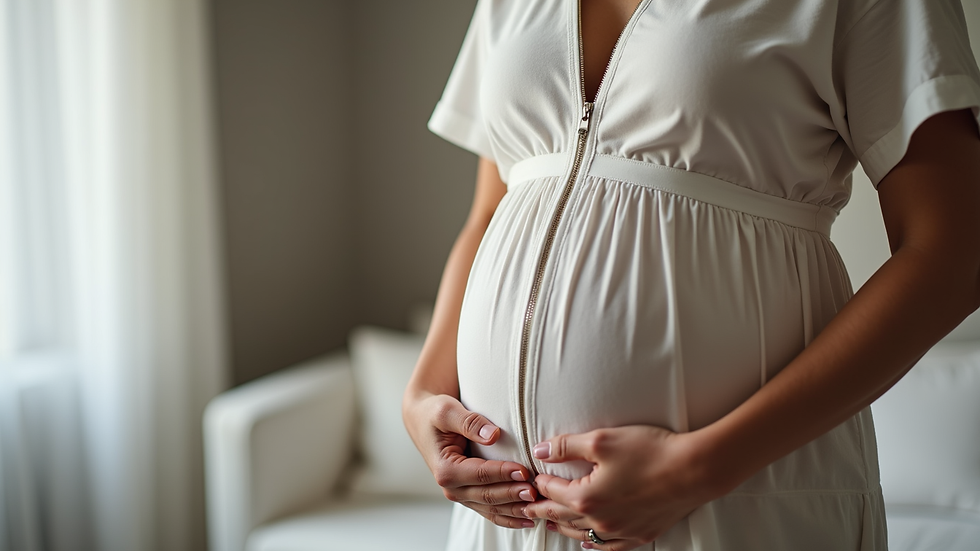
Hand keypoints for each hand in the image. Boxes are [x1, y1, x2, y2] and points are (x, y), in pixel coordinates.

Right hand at [403, 392, 537, 528]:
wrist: (423, 420)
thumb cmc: (434, 414)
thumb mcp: (447, 411)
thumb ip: (469, 422)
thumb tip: (493, 435)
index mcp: (445, 469)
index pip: (480, 474)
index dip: (503, 473)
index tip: (524, 470)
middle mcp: (451, 487)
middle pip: (488, 495)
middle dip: (513, 494)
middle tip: (536, 491)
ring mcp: (460, 494)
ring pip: (491, 508)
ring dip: (514, 509)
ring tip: (537, 507)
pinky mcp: (468, 495)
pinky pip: (490, 511)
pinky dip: (507, 517)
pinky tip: (526, 520)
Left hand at [523, 425, 719, 549]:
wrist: (693, 470)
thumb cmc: (650, 451)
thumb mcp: (601, 440)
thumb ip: (566, 446)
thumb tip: (541, 451)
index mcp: (586, 498)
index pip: (553, 492)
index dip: (540, 484)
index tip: (531, 480)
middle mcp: (601, 520)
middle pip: (563, 517)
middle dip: (544, 511)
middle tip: (528, 510)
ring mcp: (622, 531)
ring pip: (583, 534)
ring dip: (564, 528)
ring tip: (551, 524)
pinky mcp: (641, 534)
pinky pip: (609, 546)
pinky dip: (594, 543)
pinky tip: (588, 541)